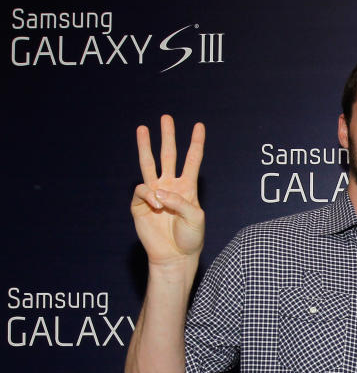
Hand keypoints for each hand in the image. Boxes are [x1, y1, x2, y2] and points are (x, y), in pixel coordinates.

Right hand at [130, 115, 205, 266]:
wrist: (175, 255)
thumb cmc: (190, 238)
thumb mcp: (196, 218)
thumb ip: (181, 201)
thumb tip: (159, 192)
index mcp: (188, 187)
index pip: (192, 160)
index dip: (196, 143)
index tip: (199, 126)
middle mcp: (170, 186)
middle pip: (169, 155)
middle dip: (168, 137)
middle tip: (166, 117)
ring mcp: (154, 193)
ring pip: (149, 164)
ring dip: (145, 146)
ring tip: (142, 128)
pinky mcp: (140, 203)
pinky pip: (142, 190)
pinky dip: (149, 195)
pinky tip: (156, 206)